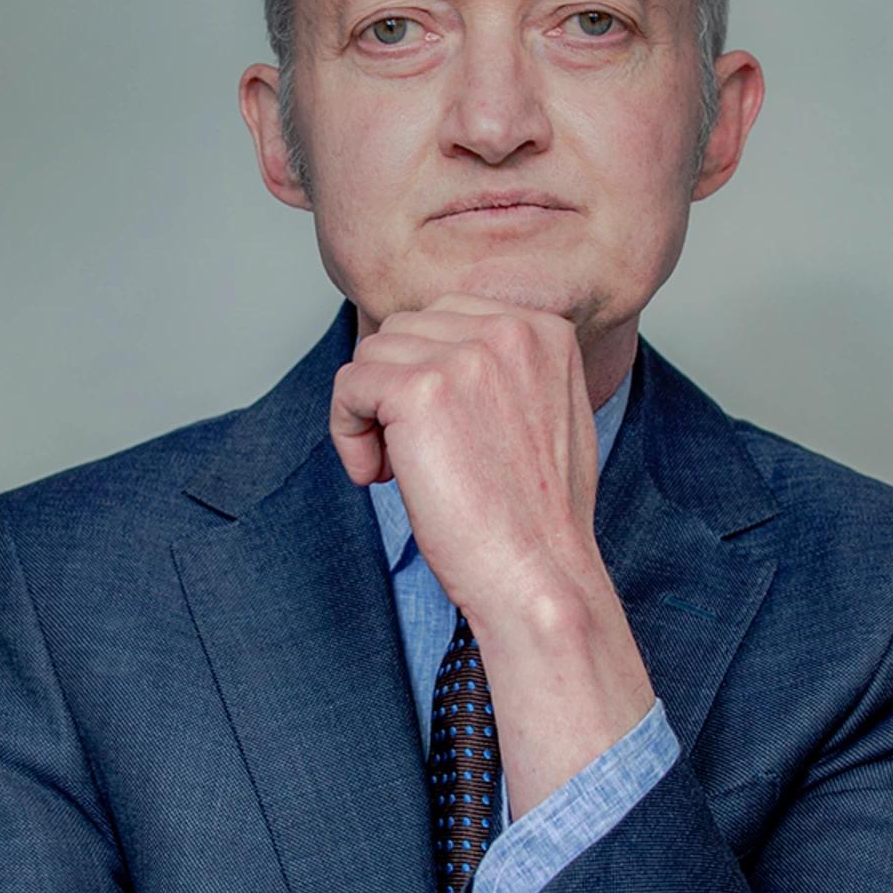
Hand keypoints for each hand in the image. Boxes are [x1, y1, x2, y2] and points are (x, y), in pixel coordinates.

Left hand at [330, 294, 655, 816]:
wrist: (539, 575)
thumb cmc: (537, 516)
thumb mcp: (545, 414)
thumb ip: (502, 367)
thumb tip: (436, 349)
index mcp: (545, 329)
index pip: (446, 316)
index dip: (426, 375)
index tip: (442, 433)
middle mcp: (510, 329)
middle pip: (404, 331)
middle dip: (395, 390)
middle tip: (418, 458)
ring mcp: (464, 355)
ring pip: (370, 356)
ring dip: (370, 415)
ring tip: (400, 470)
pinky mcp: (418, 390)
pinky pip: (348, 385)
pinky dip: (347, 434)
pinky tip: (378, 476)